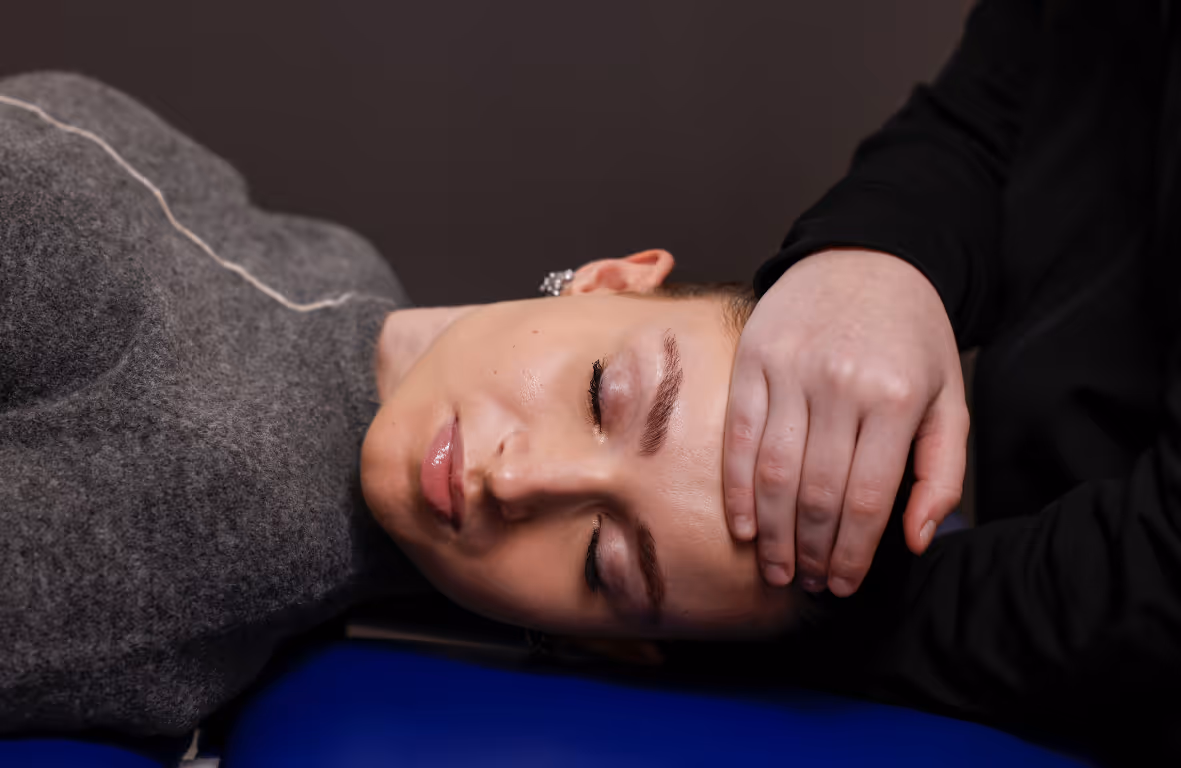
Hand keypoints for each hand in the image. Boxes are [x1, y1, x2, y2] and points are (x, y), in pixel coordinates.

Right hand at [723, 248, 968, 595]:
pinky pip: (738, 436)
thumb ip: (941, 473)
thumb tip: (914, 542)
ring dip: (772, 532)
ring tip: (776, 567)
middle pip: (817, 494)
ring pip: (773, 472)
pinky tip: (744, 525)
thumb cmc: (910, 336)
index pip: (867, 500)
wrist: (865, 258)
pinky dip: (737, 488)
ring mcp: (791, 370)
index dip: (852, 555)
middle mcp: (841, 384)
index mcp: (896, 397)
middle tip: (807, 583)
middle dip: (810, 552)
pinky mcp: (753, 359)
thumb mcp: (949, 398)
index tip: (842, 585)